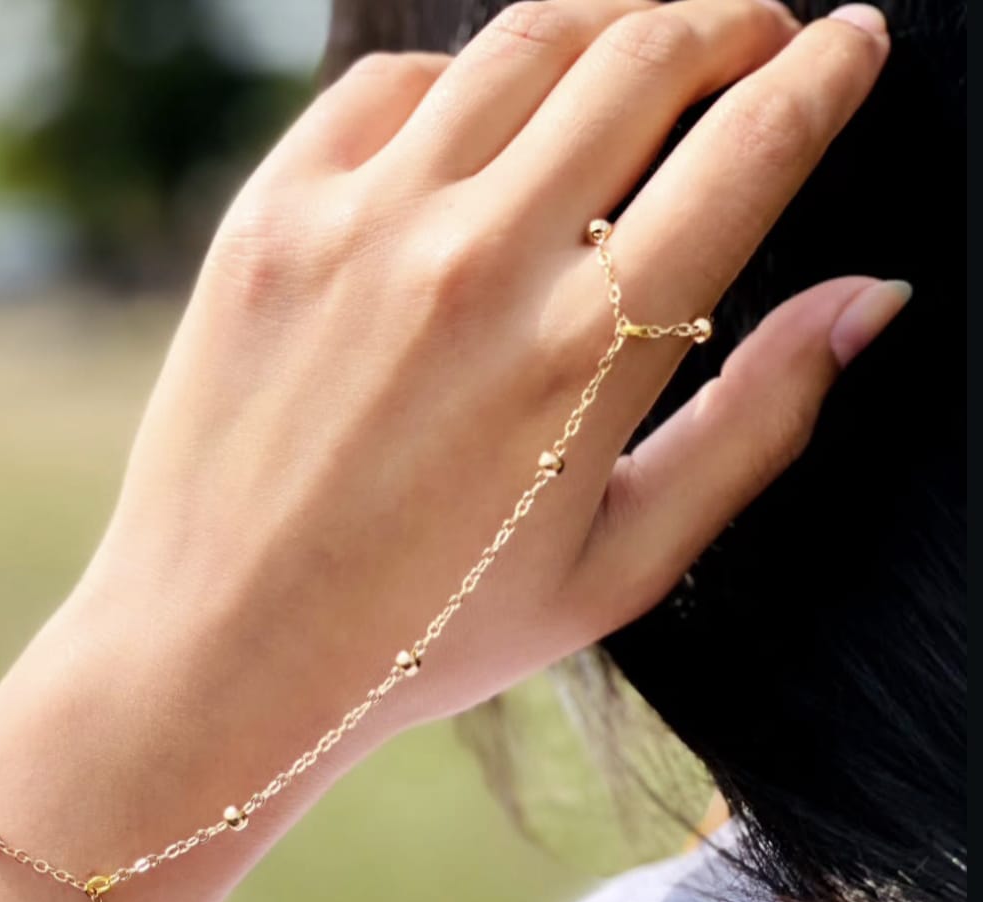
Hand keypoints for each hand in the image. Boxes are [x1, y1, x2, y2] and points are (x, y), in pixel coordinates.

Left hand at [77, 0, 896, 739]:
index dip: (825, 74)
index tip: (856, 43)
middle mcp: (475, 263)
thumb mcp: (621, 563)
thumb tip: (869, 301)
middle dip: (730, 23)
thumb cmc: (432, 631)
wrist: (226, 645)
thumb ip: (755, 423)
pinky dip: (464, 79)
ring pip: (524, 43)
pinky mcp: (269, 218)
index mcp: (582, 355)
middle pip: (643, 58)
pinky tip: (486, 121)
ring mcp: (358, 226)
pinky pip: (391, 85)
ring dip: (612, 26)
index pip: (748, 152)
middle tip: (758, 34)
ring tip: (643, 51)